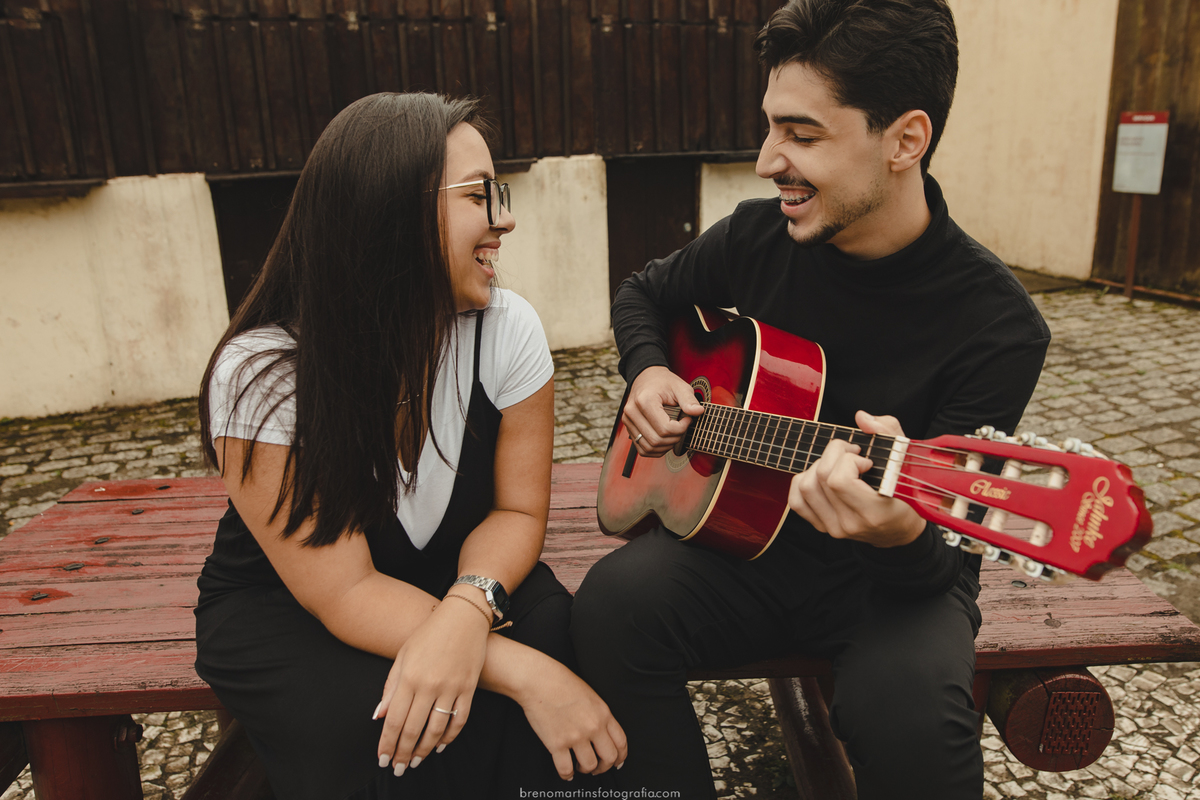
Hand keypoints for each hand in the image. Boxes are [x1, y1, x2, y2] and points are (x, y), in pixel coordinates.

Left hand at [374, 593, 489, 774]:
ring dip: (424, 750)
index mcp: (409, 677)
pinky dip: (449, 736)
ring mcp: (451, 687)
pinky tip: (440, 746)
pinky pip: (459, 719)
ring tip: (416, 761)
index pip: (394, 721)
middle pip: (413, 729)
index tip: (382, 759)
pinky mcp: (469, 688)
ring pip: (436, 729)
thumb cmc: (429, 633)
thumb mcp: (403, 655)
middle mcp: (429, 685)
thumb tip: (380, 716)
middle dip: (403, 753)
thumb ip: (391, 687)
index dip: (387, 744)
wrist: (463, 616)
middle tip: (397, 768)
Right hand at [516, 658, 627, 780]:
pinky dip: (567, 775)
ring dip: (585, 769)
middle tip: (598, 768)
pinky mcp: (557, 744)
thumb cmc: (561, 682)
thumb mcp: (590, 695)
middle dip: (605, 767)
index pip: (621, 742)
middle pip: (609, 758)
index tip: (617, 762)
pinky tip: (567, 772)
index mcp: (603, 713)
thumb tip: (602, 732)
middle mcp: (593, 727)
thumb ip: (599, 714)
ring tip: (580, 766)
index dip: (621, 756)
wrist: (538, 680)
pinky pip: (566, 769)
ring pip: (590, 765)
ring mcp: (575, 736)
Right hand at [623, 366, 703, 457]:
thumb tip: (698, 411)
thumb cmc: (663, 382)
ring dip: (666, 446)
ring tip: (674, 434)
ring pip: (649, 447)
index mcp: (644, 401)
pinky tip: (665, 441)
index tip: (687, 419)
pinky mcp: (629, 428)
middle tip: (682, 427)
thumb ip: (689, 400)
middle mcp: (632, 412)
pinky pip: (642, 449)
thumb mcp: (679, 386)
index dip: (681, 428)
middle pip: (656, 440)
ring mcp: (628, 421)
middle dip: (674, 438)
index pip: (665, 428)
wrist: (647, 377)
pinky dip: (656, 450)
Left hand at [787, 410, 924, 547]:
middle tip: (852, 453)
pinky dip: (804, 481)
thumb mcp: (905, 460)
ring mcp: (833, 527)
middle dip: (834, 453)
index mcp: (874, 512)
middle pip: (821, 477)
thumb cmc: (906, 493)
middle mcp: (850, 523)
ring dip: (819, 466)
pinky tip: (822, 476)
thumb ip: (887, 433)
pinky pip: (797, 500)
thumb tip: (861, 418)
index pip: (840, 480)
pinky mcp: (822, 526)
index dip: (849, 460)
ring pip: (806, 486)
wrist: (900, 530)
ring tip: (838, 464)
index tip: (866, 460)